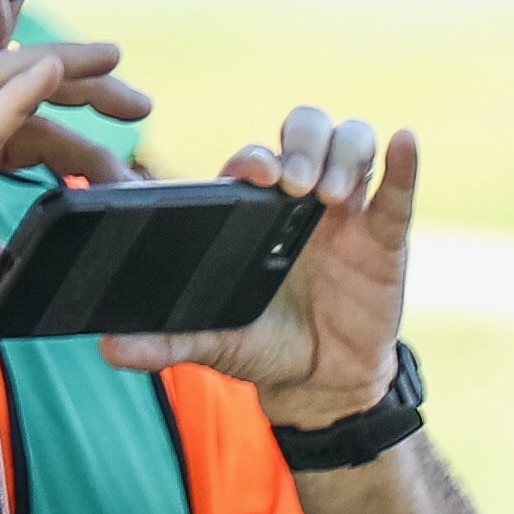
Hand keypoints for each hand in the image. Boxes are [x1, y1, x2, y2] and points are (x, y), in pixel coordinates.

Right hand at [0, 36, 159, 335]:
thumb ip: (14, 246)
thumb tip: (47, 258)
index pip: (27, 122)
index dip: (78, 132)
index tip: (127, 153)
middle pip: (23, 85)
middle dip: (85, 84)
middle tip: (141, 100)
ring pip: (6, 82)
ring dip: (63, 70)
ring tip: (113, 62)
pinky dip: (21, 93)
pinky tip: (54, 74)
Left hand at [118, 104, 418, 432]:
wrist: (320, 384)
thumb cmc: (263, 347)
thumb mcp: (213, 343)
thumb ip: (165, 341)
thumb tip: (109, 349)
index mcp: (252, 208)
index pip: (253, 159)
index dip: (255, 157)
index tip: (257, 175)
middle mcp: (299, 196)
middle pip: (305, 128)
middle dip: (302, 144)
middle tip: (298, 185)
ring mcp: (346, 209)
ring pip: (351, 141)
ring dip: (343, 154)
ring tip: (333, 197)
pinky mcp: (385, 233)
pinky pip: (398, 189)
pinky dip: (404, 163)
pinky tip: (404, 143)